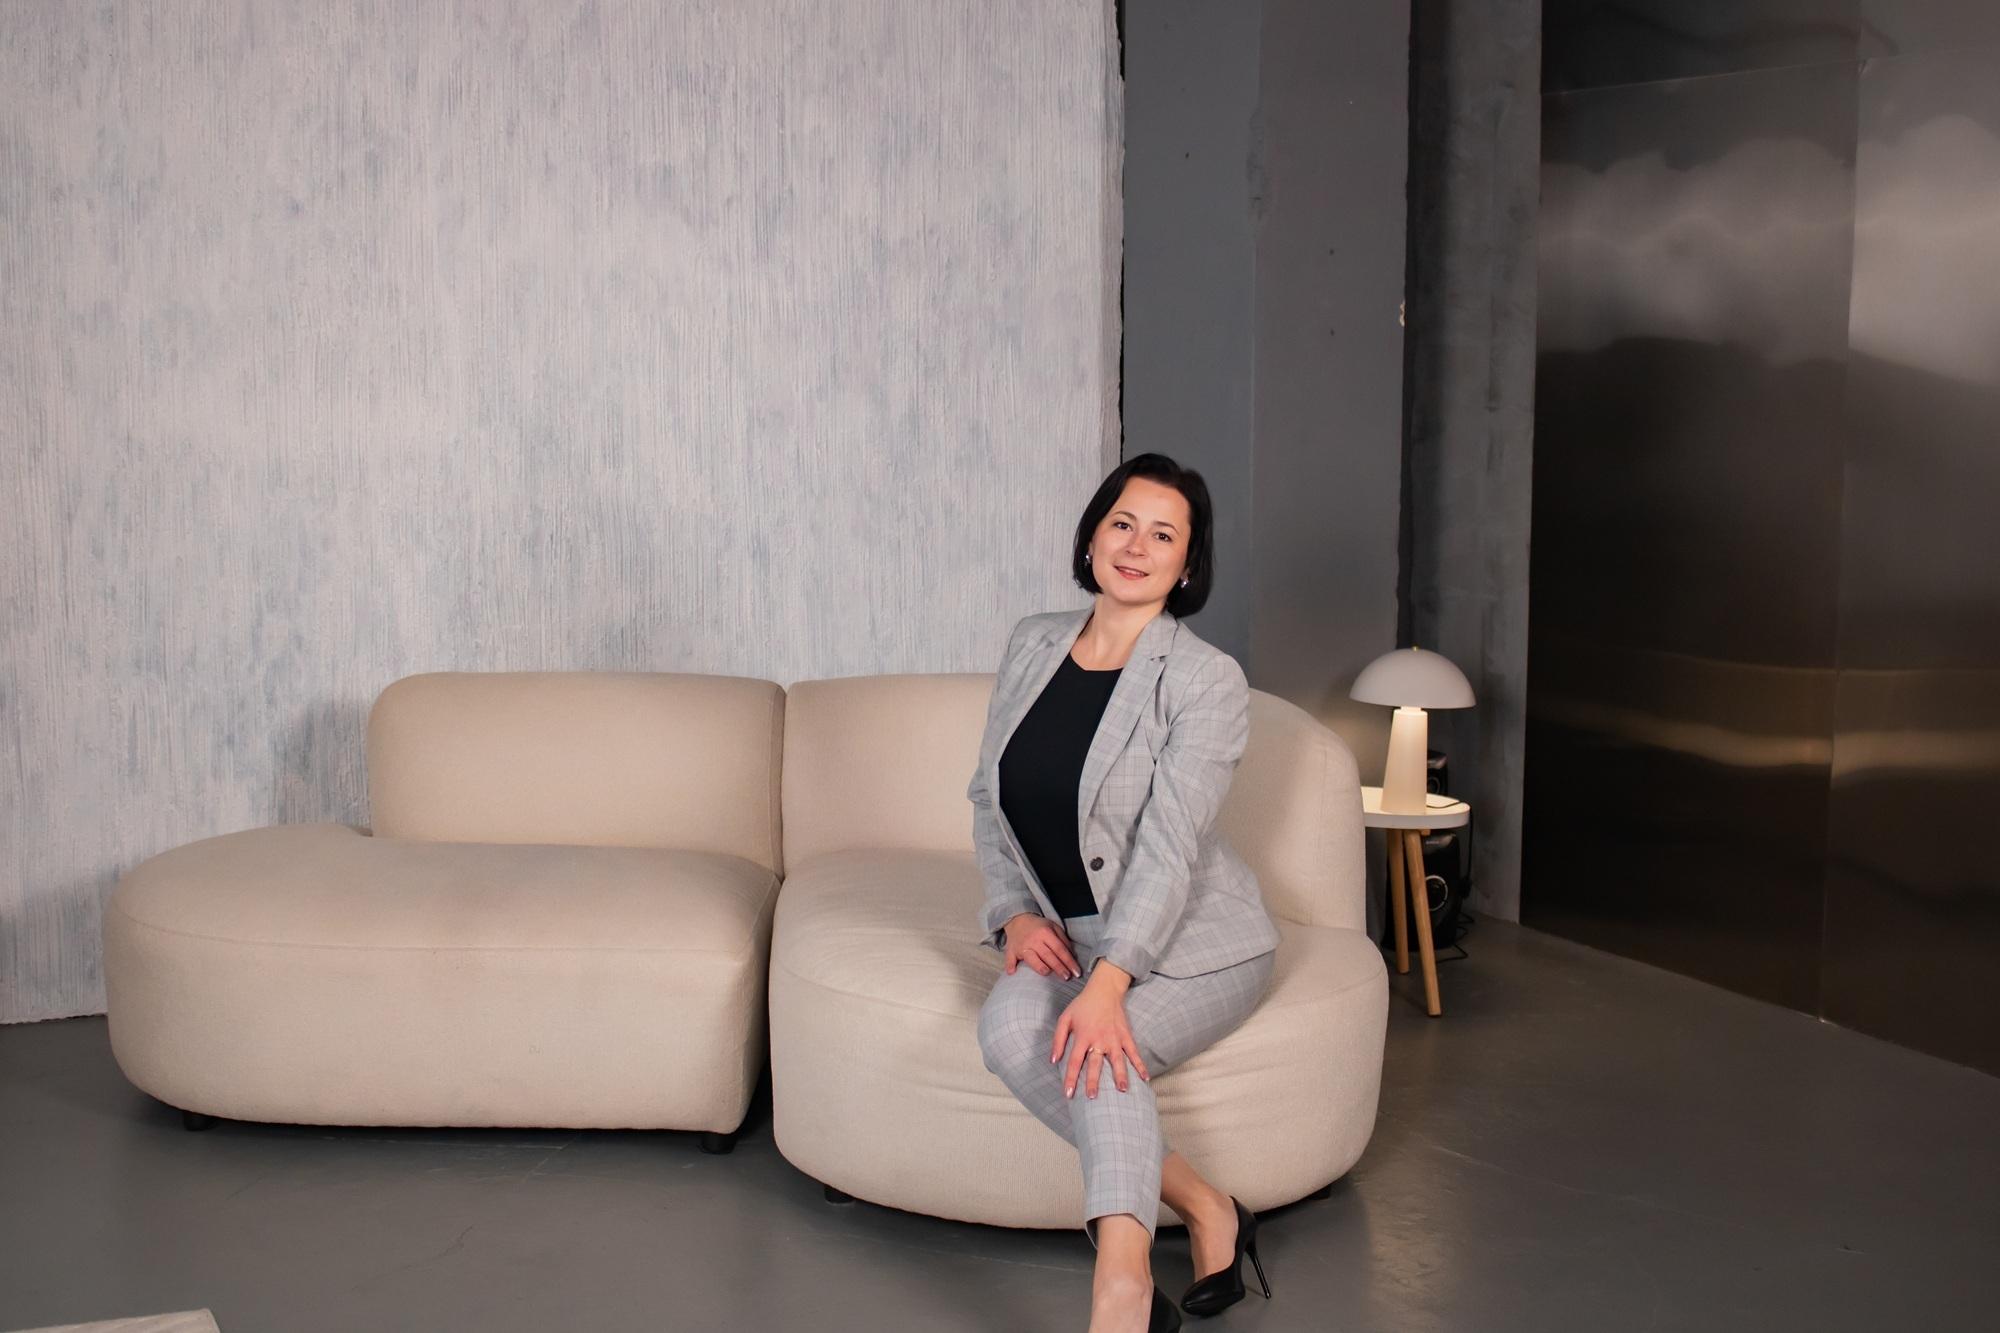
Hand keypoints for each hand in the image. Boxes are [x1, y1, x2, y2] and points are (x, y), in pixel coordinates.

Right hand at [1002, 913, 1080, 978]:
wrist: (1018, 919)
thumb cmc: (1039, 926)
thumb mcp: (1054, 927)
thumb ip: (1064, 940)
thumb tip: (1072, 956)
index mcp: (1046, 932)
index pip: (1060, 949)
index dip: (1069, 961)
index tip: (1076, 972)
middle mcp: (1034, 940)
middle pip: (1048, 955)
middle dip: (1059, 968)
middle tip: (1067, 977)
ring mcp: (1022, 946)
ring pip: (1031, 959)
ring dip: (1040, 967)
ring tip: (1048, 973)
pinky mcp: (1011, 950)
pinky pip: (1010, 958)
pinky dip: (1010, 965)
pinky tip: (1012, 972)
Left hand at [1051, 964, 1149, 1098]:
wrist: (1104, 990)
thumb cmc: (1082, 1006)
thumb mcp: (1065, 1019)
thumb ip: (1058, 1040)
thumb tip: (1053, 1061)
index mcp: (1083, 1036)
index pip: (1075, 1061)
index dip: (1071, 1078)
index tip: (1068, 1093)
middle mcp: (1099, 1039)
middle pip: (1096, 1064)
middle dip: (1094, 1081)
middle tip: (1092, 1097)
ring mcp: (1114, 1038)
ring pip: (1118, 1060)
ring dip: (1120, 1075)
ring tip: (1123, 1090)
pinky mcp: (1126, 1036)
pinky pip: (1134, 1052)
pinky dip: (1140, 1065)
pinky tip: (1145, 1078)